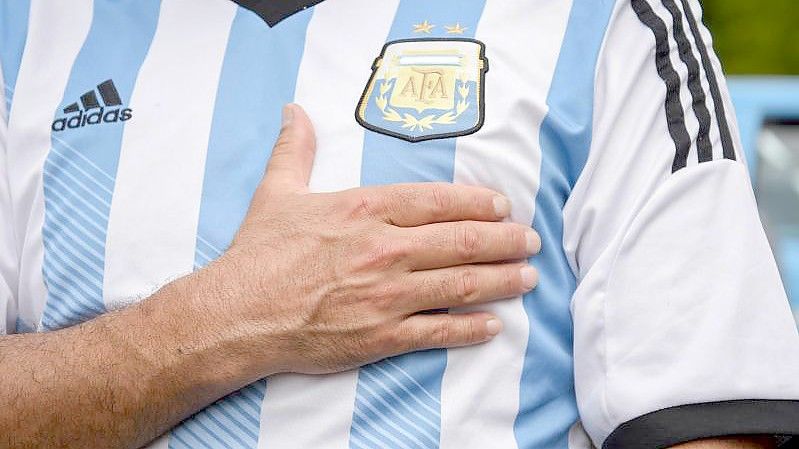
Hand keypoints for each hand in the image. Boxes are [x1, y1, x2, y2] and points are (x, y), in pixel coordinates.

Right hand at [202, 104, 540, 375]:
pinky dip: (471, 329)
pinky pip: (438, 332)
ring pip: (461, 285)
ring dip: (502, 281)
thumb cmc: (258, 253)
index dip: (479, 203)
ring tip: (527, 278)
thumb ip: (296, 150)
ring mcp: (386, 295)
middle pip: (462, 242)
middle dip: (505, 241)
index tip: (504, 205)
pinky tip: (494, 325)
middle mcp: (384, 250)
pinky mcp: (380, 336)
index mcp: (365, 210)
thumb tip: (295, 112)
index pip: (438, 201)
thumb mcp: (277, 192)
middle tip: (531, 241)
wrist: (236, 313)